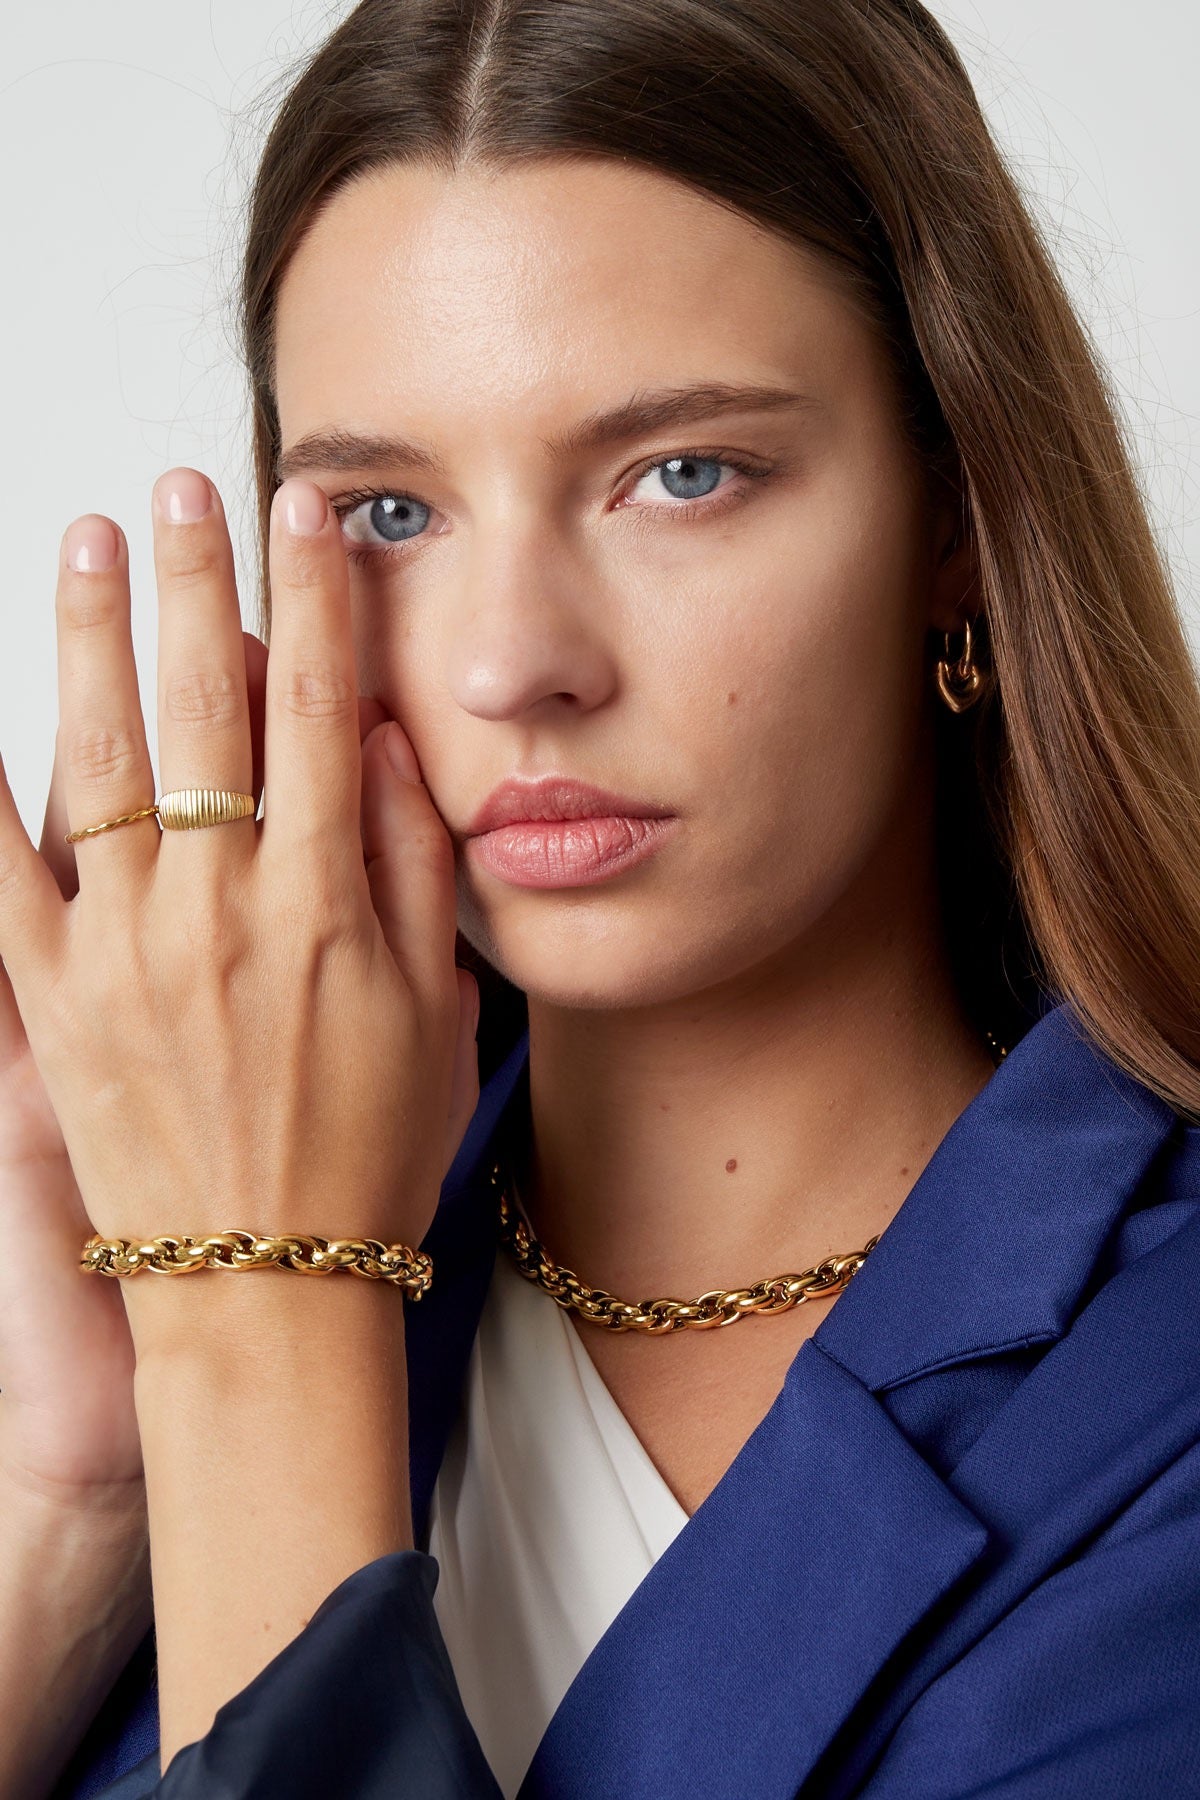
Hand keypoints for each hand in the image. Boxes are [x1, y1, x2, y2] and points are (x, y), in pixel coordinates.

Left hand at [0, 469, 480, 1365]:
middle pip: (208, 709)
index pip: (321, 711)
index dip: (316, 600)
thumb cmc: (367, 1160)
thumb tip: (388, 748)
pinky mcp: (52, 1004)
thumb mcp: (435, 1015)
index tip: (306, 515)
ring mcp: (124, 952)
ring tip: (85, 541)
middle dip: (196, 580)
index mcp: (325, 906)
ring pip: (101, 760)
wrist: (264, 1293)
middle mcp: (220, 909)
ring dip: (92, 640)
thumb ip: (411, 872)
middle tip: (183, 486)